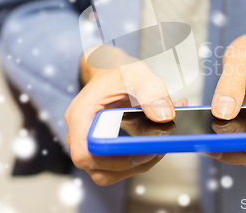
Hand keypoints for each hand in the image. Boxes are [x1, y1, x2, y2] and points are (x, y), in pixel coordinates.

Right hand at [65, 48, 184, 185]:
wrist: (111, 71)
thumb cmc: (119, 72)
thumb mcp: (138, 74)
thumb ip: (153, 92)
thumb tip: (164, 118)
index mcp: (81, 114)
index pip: (85, 154)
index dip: (113, 159)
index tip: (142, 149)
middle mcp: (80, 134)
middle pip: (98, 170)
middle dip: (132, 164)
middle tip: (158, 147)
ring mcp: (90, 144)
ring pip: (109, 173)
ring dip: (138, 165)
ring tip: (160, 144)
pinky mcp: (103, 150)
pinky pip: (117, 166)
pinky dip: (139, 159)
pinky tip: (158, 141)